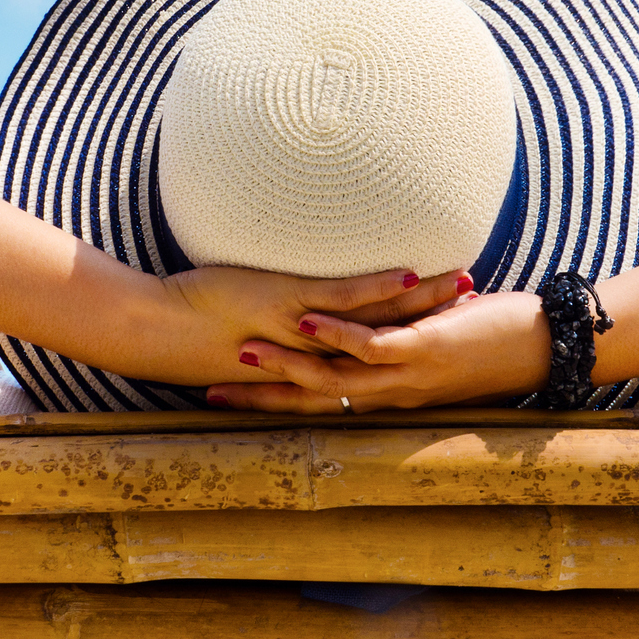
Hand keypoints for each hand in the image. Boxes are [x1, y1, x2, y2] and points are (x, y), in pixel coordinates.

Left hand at [159, 264, 467, 377]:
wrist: (159, 334)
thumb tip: (295, 322)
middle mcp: (318, 356)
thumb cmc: (195, 333)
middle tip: (479, 311)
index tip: (455, 331)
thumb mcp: (251, 338)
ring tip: (462, 284)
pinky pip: (344, 299)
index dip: (417, 343)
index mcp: (311, 366)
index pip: (376, 357)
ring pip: (377, 320)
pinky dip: (377, 287)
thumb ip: (280, 334)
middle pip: (390, 342)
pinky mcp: (291, 306)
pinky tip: (409, 272)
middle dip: (436, 323)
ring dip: (421, 302)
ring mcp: (307, 332)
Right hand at [204, 288, 551, 411]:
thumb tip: (369, 329)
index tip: (226, 403)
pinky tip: (306, 320)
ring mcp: (405, 375)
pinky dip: (337, 333)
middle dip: (260, 399)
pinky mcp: (424, 349)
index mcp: (387, 397)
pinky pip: (372, 344)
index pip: (318, 406)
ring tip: (243, 356)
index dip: (271, 406)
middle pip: (312, 401)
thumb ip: (397, 346)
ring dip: (286, 365)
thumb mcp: (434, 350)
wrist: (545, 346)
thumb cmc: (493, 343)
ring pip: (334, 376)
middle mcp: (390, 395)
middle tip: (208, 395)